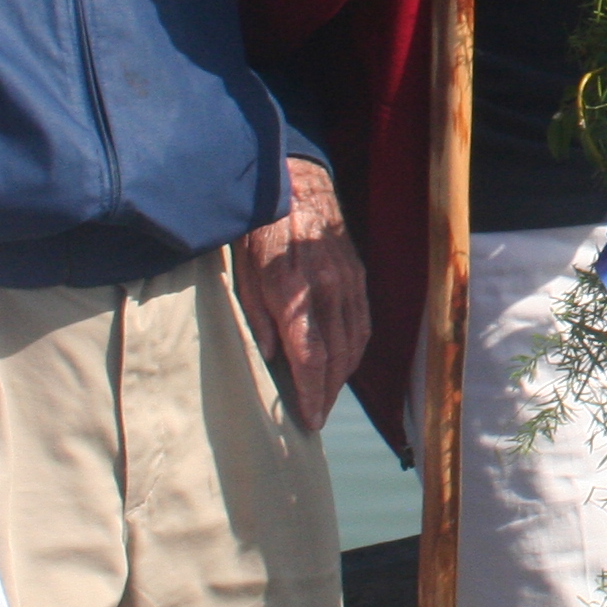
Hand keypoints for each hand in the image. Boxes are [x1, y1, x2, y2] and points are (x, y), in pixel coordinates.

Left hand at [237, 156, 371, 430]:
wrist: (295, 184)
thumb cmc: (258, 231)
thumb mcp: (242, 275)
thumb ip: (258, 318)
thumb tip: (273, 359)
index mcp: (295, 292)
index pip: (311, 358)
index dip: (313, 394)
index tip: (310, 421)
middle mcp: (329, 290)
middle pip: (338, 357)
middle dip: (328, 392)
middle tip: (316, 416)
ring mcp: (349, 282)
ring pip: (355, 342)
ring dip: (343, 375)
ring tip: (327, 395)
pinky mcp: (358, 275)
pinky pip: (363, 322)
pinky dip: (355, 349)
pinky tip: (342, 361)